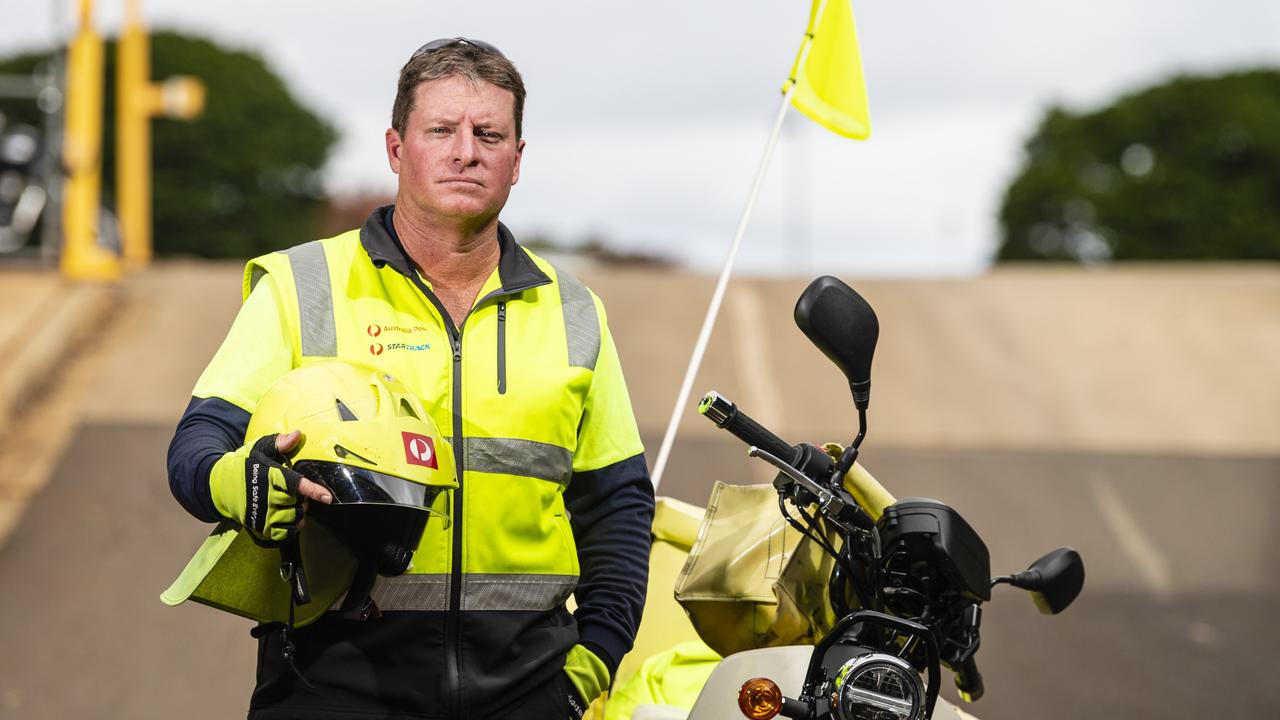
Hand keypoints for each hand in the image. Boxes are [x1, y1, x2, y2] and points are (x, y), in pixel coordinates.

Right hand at [209, 430, 331, 544]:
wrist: (218, 486)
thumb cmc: (242, 465)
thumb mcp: (258, 449)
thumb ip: (278, 443)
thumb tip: (298, 435)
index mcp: (268, 476)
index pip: (294, 485)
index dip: (312, 491)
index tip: (327, 497)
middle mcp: (265, 497)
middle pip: (296, 503)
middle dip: (304, 499)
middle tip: (300, 494)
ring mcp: (262, 514)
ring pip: (292, 519)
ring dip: (300, 513)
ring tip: (296, 505)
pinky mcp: (259, 526)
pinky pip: (283, 534)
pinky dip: (292, 528)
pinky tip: (290, 519)